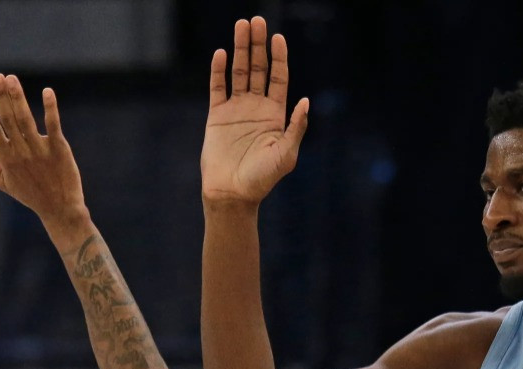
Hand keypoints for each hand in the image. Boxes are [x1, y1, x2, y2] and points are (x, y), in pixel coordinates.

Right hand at [0, 74, 86, 224]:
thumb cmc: (29, 194)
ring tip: (12, 79)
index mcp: (6, 158)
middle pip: (8, 120)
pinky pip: (53, 125)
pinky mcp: (59, 148)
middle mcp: (21, 152)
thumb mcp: (3, 181)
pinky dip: (50, 108)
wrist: (59, 209)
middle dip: (1, 97)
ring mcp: (40, 149)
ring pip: (26, 120)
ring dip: (18, 98)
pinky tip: (47, 91)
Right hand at [202, 16, 309, 205]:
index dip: (278, 57)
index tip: (277, 38)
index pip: (278, 77)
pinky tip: (221, 53)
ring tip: (241, 26)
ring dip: (239, 49)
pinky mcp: (217, 116)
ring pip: (238, 72)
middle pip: (258, 68)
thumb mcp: (286, 154)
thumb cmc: (262, 179)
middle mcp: (256, 107)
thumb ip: (296, 127)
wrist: (232, 194)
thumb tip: (306, 100)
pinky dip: (219, 70)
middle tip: (256, 21)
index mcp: (275, 114)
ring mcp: (236, 109)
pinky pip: (218, 87)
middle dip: (257, 45)